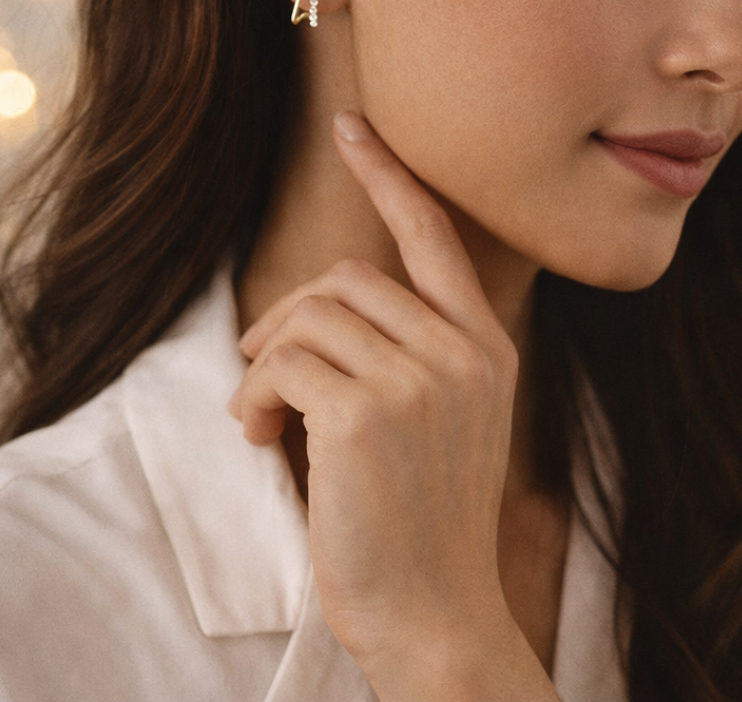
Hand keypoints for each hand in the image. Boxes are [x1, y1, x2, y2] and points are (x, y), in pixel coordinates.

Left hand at [228, 111, 557, 701]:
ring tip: (263, 418)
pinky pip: (283, 365)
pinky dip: (255, 395)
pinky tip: (261, 437)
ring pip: (310, 316)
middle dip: (293, 316)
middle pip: (348, 277)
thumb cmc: (425, 518)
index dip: (390, 175)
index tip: (352, 127)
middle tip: (266, 370)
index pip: (435, 236)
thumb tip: (319, 309)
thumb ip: (411, 352)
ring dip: (268, 363)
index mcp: (486, 347)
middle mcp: (462, 351)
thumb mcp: (445, 420)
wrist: (436, 613)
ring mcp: (420, 380)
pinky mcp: (365, 413)